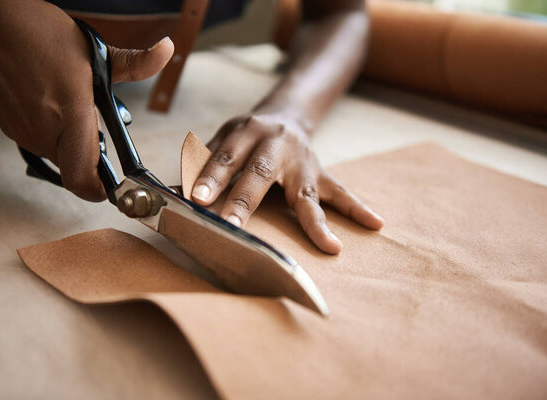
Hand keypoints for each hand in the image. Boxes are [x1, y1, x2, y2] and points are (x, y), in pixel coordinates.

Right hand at [0, 0, 172, 200]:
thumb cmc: (38, 34)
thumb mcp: (95, 51)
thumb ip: (135, 63)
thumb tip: (166, 50)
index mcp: (71, 114)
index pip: (83, 178)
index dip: (101, 190)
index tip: (115, 185)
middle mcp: (45, 131)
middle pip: (77, 167)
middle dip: (92, 153)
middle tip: (95, 123)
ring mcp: (24, 134)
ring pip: (60, 156)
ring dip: (72, 141)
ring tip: (72, 107)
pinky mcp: (12, 131)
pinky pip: (42, 144)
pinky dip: (54, 133)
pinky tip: (53, 105)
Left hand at [191, 112, 383, 253]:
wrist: (287, 114)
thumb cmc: (248, 135)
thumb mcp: (223, 139)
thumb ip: (202, 165)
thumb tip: (171, 193)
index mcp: (247, 131)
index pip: (225, 156)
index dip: (211, 177)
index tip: (197, 200)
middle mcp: (277, 144)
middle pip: (261, 173)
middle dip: (246, 201)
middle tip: (231, 224)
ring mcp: (303, 161)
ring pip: (307, 191)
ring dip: (314, 221)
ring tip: (328, 244)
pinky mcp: (321, 173)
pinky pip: (341, 193)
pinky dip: (358, 209)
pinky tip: (376, 223)